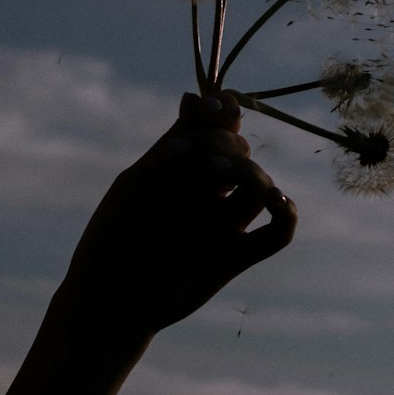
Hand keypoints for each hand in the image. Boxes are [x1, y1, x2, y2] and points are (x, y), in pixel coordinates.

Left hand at [59, 91, 296, 334]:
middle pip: (239, 152)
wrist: (107, 299)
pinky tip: (277, 202)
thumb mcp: (142, 181)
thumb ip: (175, 142)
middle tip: (208, 163)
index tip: (216, 112)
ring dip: (255, 177)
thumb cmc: (113, 236)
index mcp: (179, 166)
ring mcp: (221, 223)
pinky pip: (276, 233)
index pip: (215, 126)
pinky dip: (286, 214)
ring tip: (232, 180)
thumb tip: (193, 95)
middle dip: (229, 148)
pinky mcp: (235, 257)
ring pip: (259, 188)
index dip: (224, 111)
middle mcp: (204, 191)